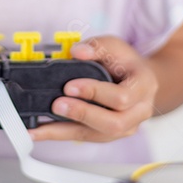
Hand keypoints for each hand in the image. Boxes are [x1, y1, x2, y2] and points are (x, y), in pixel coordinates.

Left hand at [29, 35, 158, 143]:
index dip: (95, 93)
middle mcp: (139, 111)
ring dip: (65, 132)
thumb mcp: (114, 46)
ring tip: (38, 128)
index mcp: (144, 86)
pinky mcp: (108, 134)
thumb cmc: (125, 62)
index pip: (122, 97)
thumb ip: (97, 46)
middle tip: (57, 105)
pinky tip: (40, 131)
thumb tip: (77, 52)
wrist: (136, 79)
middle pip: (114, 123)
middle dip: (82, 115)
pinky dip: (60, 135)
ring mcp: (126, 127)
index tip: (70, 86)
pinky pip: (85, 137)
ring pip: (97, 136)